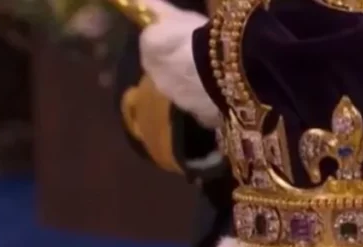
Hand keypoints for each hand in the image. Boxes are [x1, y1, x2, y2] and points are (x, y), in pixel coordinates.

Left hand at [139, 0, 220, 127]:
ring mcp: (183, 105)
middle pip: (169, 76)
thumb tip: (137, 0)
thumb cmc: (197, 36)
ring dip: (196, 87)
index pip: (152, 52)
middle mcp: (160, 85)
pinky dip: (212, 103)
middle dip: (181, 70)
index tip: (184, 41)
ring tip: (217, 76)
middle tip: (202, 59)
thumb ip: (155, 9)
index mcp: (149, 58)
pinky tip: (225, 92)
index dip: (167, 47)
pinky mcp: (204, 119)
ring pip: (187, 94)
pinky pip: (206, 110)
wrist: (226, 66)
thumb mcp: (175, 15)